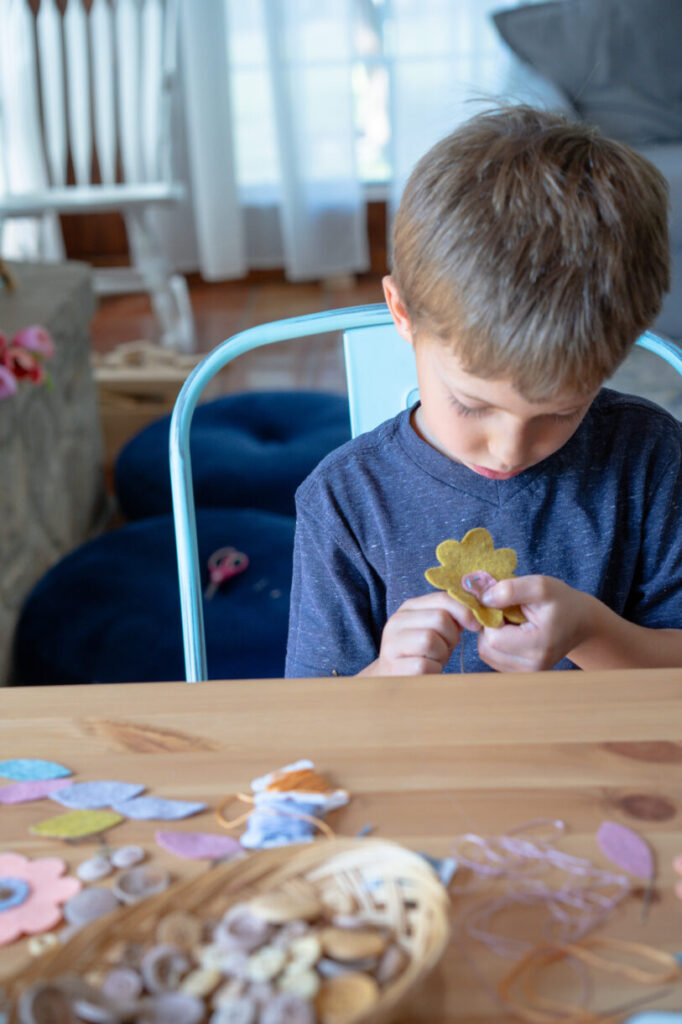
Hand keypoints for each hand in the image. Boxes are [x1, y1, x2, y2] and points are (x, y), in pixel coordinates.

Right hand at [363, 592, 481, 675]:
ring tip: (436, 658)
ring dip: (442, 653)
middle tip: (448, 646)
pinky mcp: (394, 667)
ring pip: (430, 639)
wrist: (396, 680)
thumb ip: (451, 616)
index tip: (475, 625)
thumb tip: (476, 610)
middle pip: (439, 618)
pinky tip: (429, 671)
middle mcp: (396, 622)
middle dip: (452, 635)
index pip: (442, 598)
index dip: (464, 611)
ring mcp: (391, 644)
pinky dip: (434, 670)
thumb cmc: (423, 653)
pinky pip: (425, 664)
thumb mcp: (437, 629)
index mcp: (408, 608)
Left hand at [476, 575, 592, 671]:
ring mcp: (528, 674)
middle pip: (487, 648)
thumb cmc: (560, 602)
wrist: (580, 622)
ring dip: (492, 634)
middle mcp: (533, 667)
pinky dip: (497, 643)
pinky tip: (513, 632)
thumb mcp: (539, 586)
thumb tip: (483, 600)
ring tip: (513, 621)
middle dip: (490, 626)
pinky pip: (493, 658)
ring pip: (487, 654)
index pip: (493, 638)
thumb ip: (510, 589)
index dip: (491, 617)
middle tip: (508, 611)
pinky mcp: (522, 674)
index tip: (504, 604)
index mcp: (538, 647)